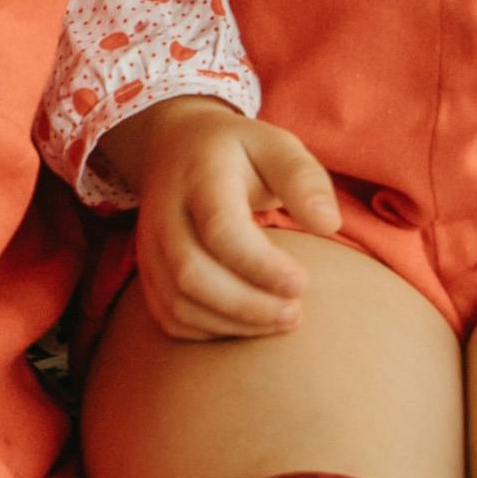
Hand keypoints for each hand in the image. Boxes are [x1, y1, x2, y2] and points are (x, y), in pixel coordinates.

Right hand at [99, 96, 345, 344]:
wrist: (174, 148)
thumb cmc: (238, 152)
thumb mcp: (276, 145)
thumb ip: (304, 180)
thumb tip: (328, 224)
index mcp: (200, 177)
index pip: (221, 229)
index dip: (261, 265)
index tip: (302, 283)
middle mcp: (165, 214)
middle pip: (191, 275)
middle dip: (247, 305)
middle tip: (295, 314)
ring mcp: (150, 247)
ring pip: (178, 303)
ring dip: (232, 324)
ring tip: (280, 321)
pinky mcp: (148, 272)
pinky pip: (169, 317)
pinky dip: (210, 331)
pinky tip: (247, 324)